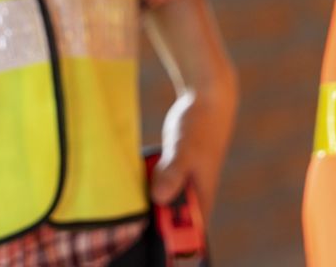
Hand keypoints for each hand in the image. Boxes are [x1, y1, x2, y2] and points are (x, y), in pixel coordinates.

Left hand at [144, 0, 237, 217]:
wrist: (207, 94)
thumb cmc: (200, 124)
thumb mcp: (183, 148)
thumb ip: (172, 173)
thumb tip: (159, 198)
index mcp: (202, 196)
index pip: (187, 233)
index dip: (169, 240)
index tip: (145, 232)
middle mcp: (194, 193)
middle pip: (172, 221)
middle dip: (152, 220)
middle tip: (128, 214)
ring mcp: (184, 181)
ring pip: (163, 203)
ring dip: (148, 202)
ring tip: (128, 197)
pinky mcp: (175, 169)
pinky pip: (159, 186)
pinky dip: (146, 186)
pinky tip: (131, 179)